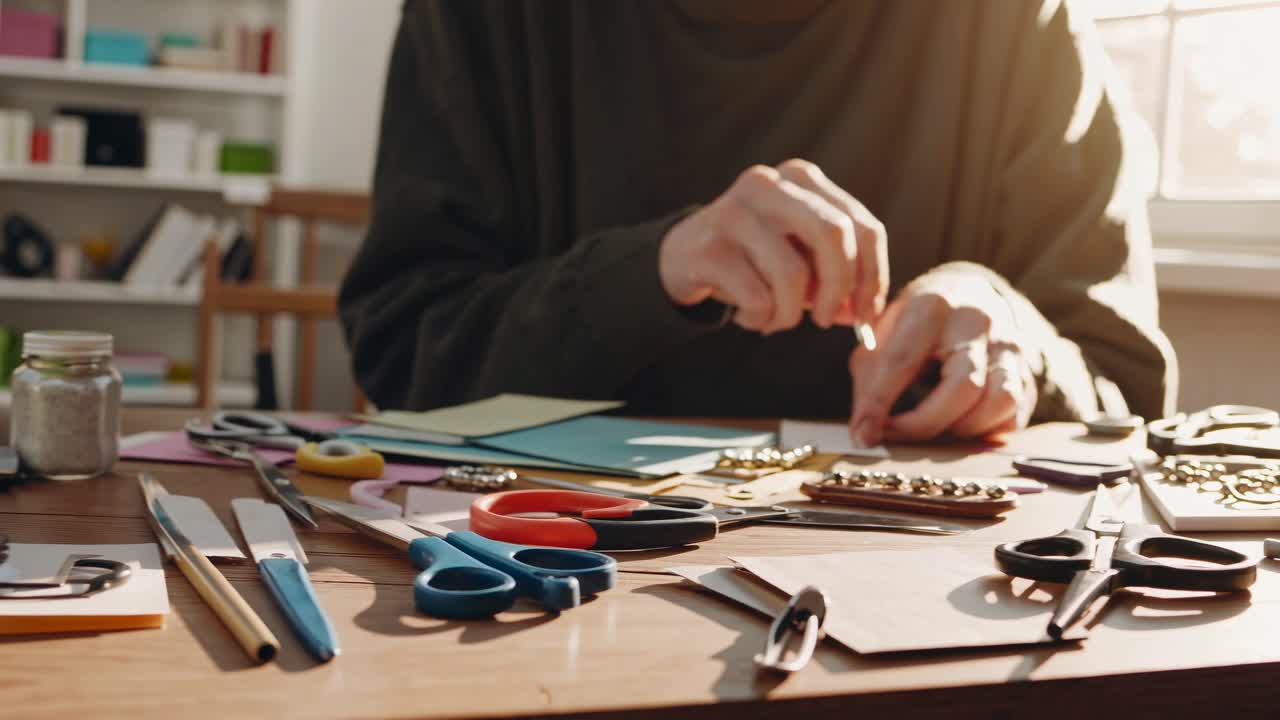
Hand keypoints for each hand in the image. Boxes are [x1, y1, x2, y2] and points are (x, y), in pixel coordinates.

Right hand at [658, 159, 887, 332]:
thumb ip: (836, 278)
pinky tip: (749, 316)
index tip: (866, 313)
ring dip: (791, 313)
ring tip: (777, 319)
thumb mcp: (800, 258)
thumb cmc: (754, 259)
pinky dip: (761, 319)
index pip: (862, 225)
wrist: (682, 258)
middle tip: (827, 320)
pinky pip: (757, 298)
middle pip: (833, 236)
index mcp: (801, 178)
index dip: (873, 276)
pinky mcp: (709, 248)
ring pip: (793, 275)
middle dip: (839, 289)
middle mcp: (769, 185)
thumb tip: (864, 313)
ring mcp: (734, 213)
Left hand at [848, 271, 1036, 445]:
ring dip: (963, 428)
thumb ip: (870, 380)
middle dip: (925, 423)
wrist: (969, 294)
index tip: (864, 434)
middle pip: (963, 386)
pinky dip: (986, 431)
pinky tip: (960, 426)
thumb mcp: (883, 335)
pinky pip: (1014, 414)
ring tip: (936, 428)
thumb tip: (864, 433)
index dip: (879, 403)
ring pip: (1000, 401)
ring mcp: (1009, 347)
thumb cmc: (916, 321)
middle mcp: (978, 322)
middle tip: (898, 434)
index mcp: (932, 306)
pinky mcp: (1026, 372)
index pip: (903, 360)